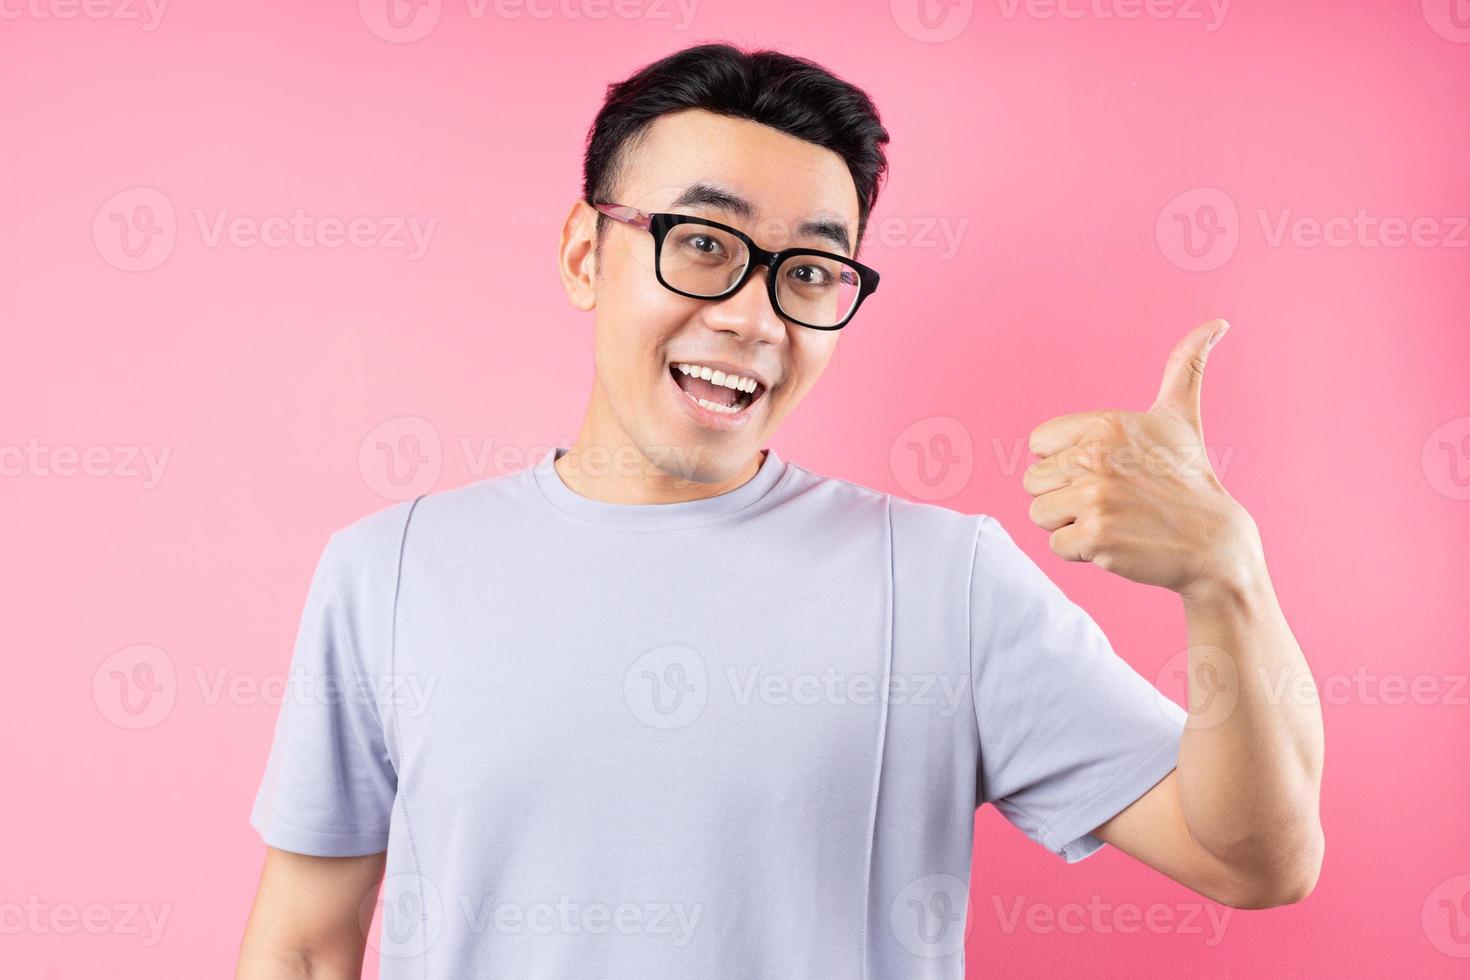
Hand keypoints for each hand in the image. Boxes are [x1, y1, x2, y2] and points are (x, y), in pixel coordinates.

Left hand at [1022, 319, 1264, 603]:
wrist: (1214, 542)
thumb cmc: (1189, 479)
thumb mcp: (1180, 417)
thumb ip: (1184, 366)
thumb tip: (1217, 323)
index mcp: (1105, 424)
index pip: (1038, 444)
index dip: (1065, 462)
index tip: (1106, 470)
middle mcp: (1097, 455)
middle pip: (1033, 481)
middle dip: (1064, 495)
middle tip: (1111, 500)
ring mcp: (1096, 497)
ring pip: (1039, 514)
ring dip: (1068, 524)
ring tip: (1111, 519)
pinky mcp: (1096, 536)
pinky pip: (1055, 546)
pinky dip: (1080, 552)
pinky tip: (1115, 542)